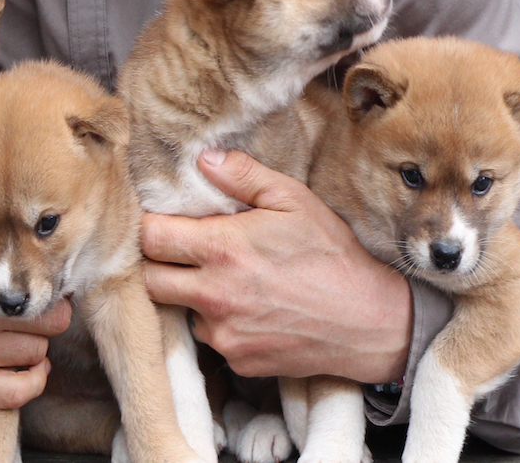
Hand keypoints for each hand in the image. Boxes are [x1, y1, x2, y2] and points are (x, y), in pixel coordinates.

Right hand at [0, 209, 71, 408]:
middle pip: (50, 322)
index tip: (43, 275)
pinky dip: (32, 381)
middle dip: (48, 310)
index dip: (48, 278)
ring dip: (36, 341)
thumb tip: (20, 195)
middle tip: (36, 303)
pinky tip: (32, 364)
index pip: (42, 286)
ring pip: (38, 354)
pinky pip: (15, 394)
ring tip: (22, 327)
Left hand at [142, 149, 410, 382]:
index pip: (149, 238)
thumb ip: (243, 175)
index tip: (163, 222)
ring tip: (224, 279)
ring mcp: (222, 333)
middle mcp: (213, 295)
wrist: (371, 322)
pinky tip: (249, 307)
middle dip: (157, 263)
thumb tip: (203, 160)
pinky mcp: (235, 360)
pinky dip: (219, 322)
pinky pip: (209, 337)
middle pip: (148, 280)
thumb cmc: (333, 255)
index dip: (150, 227)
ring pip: (178, 310)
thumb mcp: (294, 200)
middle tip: (181, 250)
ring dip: (189, 294)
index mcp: (221, 249)